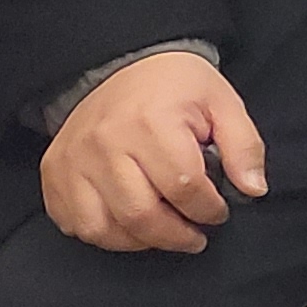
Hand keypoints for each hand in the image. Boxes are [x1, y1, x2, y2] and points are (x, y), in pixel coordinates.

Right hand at [40, 52, 265, 253]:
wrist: (126, 64)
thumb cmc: (179, 88)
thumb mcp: (223, 104)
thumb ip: (244, 147)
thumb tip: (253, 190)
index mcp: (151, 122)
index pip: (183, 187)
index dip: (208, 210)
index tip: (218, 212)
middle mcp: (105, 143)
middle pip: (140, 214)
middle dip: (175, 236)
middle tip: (195, 236)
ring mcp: (73, 160)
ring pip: (102, 227)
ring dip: (139, 242)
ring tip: (164, 233)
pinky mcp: (53, 172)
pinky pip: (73, 223)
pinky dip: (104, 235)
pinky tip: (129, 226)